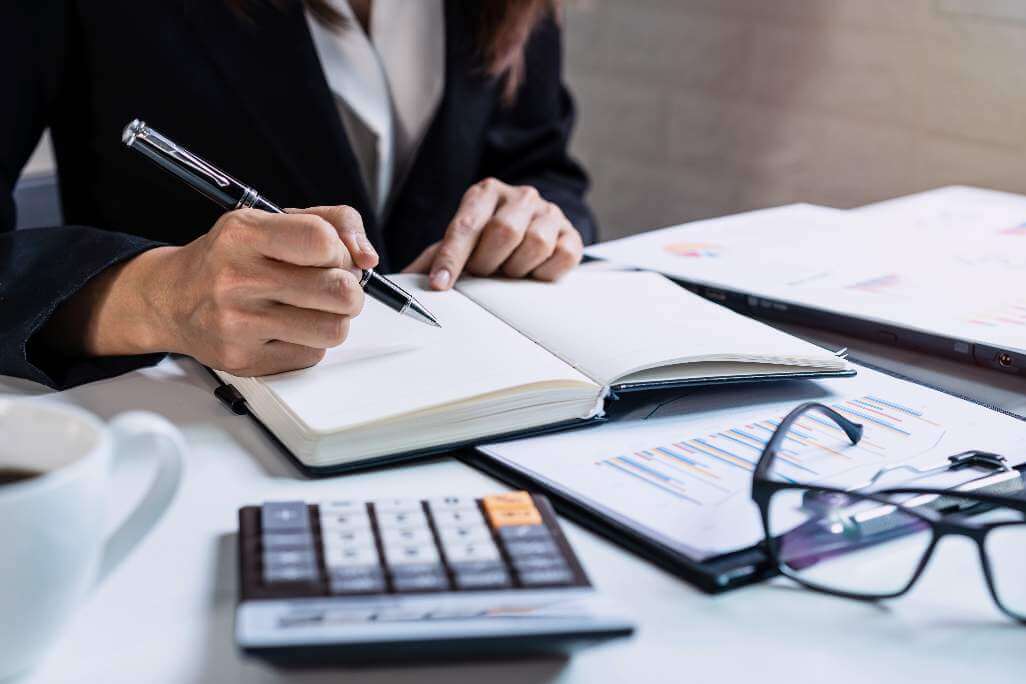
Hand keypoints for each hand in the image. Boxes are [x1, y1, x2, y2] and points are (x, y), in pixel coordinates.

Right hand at [42, 206, 376, 375]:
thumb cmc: (231, 257)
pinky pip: (311, 356)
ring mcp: (238, 324)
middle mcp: (236, 279)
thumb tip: (367, 256)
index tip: (334, 256)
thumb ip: (332, 222)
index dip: (342, 251)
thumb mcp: (272, 220)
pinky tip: (289, 328)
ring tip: (315, 309)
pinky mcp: (243, 360)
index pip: (321, 241)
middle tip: (335, 287)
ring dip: (335, 320)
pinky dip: (310, 342)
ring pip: (333, 330)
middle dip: (350, 290)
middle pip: (339, 292)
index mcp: (243, 234)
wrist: (170, 299)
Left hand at [402, 178, 583, 288]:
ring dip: (516, 268)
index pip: (466, 224)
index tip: (441, 284)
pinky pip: (562, 256)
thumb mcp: (460, 246)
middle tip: (482, 274)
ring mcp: (549, 212)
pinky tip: (532, 272)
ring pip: (535, 243)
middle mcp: (520, 196)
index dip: (452, 257)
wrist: (532, 231)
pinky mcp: (572, 234)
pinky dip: (544, 272)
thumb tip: (403, 282)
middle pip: (504, 232)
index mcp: (486, 192)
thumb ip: (433, 260)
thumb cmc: (489, 242)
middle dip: (488, 262)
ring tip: (508, 271)